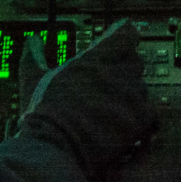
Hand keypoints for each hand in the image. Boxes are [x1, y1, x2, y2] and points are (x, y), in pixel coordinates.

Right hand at [19, 19, 156, 171]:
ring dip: (130, 94)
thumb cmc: (44, 113)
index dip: (124, 37)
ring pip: (141, 87)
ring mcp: (131, 95)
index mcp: (96, 57)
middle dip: (125, 69)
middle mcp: (118, 71)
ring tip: (109, 109)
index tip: (118, 43)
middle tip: (108, 83)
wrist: (54, 148)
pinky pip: (149, 112)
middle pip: (135, 60)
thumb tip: (32, 42)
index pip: (127, 33)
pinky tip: (121, 125)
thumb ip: (34, 56)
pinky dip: (137, 118)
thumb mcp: (33, 79)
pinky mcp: (140, 119)